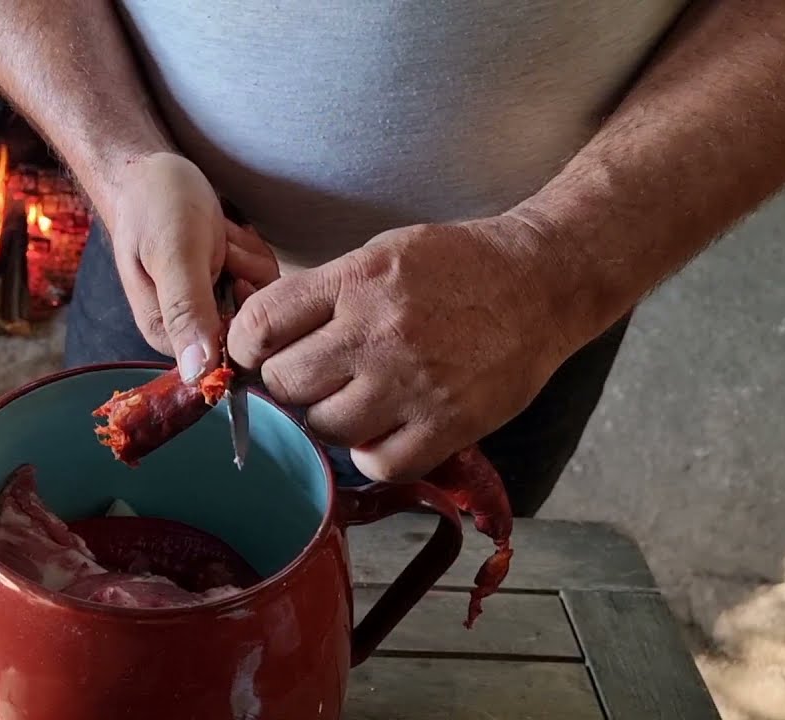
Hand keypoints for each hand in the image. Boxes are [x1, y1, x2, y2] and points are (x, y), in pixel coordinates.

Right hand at [103, 152, 277, 380]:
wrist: (152, 172)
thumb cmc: (154, 206)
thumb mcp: (172, 254)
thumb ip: (185, 310)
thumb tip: (197, 374)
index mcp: (167, 335)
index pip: (230, 349)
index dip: (240, 307)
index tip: (222, 269)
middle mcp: (191, 329)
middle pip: (253, 323)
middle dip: (245, 275)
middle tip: (216, 243)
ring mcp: (213, 306)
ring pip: (262, 296)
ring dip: (247, 256)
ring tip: (216, 234)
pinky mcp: (227, 286)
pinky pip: (263, 278)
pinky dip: (250, 248)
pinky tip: (225, 232)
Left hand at [227, 216, 575, 481]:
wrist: (541, 283)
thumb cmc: (456, 266)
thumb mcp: (380, 255)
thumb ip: (323, 293)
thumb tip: (261, 336)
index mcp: (356, 281)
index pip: (261, 326)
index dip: (243, 347)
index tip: (253, 354)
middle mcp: (378, 332)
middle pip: (285, 384)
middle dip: (287, 384)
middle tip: (310, 378)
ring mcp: (412, 383)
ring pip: (325, 428)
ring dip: (327, 421)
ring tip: (351, 400)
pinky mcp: (447, 424)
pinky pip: (377, 462)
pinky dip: (370, 453)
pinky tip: (382, 430)